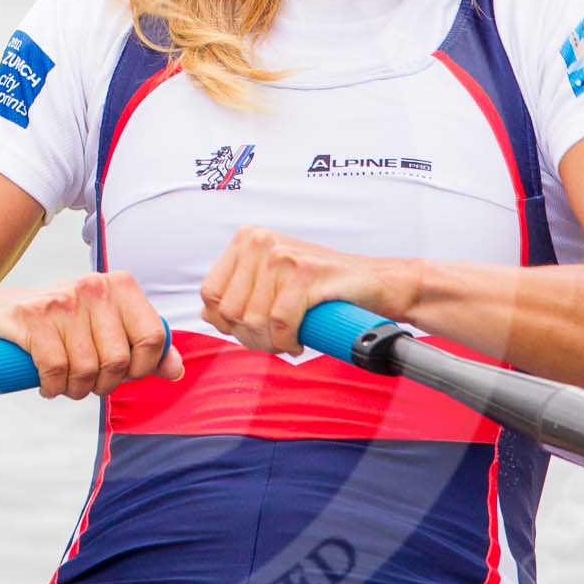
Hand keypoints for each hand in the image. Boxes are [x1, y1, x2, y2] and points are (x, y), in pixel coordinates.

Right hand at [0, 272, 183, 399]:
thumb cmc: (58, 325)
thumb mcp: (105, 327)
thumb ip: (144, 347)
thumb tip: (176, 370)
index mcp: (120, 286)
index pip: (152, 338)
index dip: (141, 368)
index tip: (122, 374)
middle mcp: (94, 287)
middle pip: (118, 361)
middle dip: (102, 385)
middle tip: (86, 382)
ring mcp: (62, 300)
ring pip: (86, 369)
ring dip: (74, 389)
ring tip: (64, 382)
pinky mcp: (33, 317)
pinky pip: (56, 370)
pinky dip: (51, 386)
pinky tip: (46, 382)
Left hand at [200, 227, 413, 354]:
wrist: (375, 283)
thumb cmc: (323, 287)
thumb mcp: (272, 284)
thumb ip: (240, 294)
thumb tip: (207, 313)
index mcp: (246, 240)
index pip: (211, 294)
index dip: (225, 323)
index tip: (249, 332)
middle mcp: (260, 241)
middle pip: (231, 310)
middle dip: (251, 337)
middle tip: (275, 342)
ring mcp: (282, 254)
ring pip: (255, 319)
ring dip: (271, 342)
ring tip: (288, 341)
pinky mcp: (306, 271)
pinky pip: (282, 322)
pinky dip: (289, 340)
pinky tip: (300, 341)